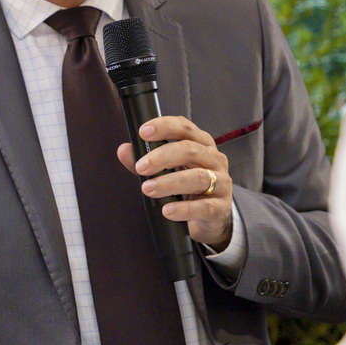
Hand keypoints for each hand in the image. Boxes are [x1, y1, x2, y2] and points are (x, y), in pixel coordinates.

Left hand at [116, 115, 232, 250]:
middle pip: (190, 150)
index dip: (164, 127)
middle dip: (162, 157)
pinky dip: (184, 209)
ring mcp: (221, 183)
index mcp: (201, 144)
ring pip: (198, 178)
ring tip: (148, 189)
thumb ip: (147, 161)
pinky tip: (168, 210)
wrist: (210, 217)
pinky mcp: (222, 207)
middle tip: (141, 167)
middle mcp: (214, 159)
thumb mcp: (169, 171)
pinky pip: (204, 207)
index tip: (143, 132)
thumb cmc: (188, 187)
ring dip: (169, 183)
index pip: (185, 128)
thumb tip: (124, 150)